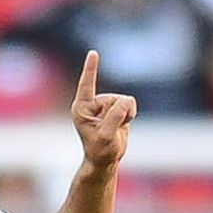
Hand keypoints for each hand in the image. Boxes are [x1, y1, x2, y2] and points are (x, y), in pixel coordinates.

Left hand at [70, 50, 136, 169]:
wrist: (105, 159)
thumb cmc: (100, 150)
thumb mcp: (106, 135)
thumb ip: (115, 117)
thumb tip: (125, 102)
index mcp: (81, 108)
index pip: (87, 85)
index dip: (91, 68)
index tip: (93, 53)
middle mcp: (91, 104)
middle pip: (114, 99)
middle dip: (118, 114)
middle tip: (109, 131)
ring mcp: (104, 105)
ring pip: (124, 101)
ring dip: (125, 115)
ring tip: (115, 129)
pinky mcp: (115, 108)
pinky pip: (130, 104)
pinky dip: (130, 114)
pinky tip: (122, 124)